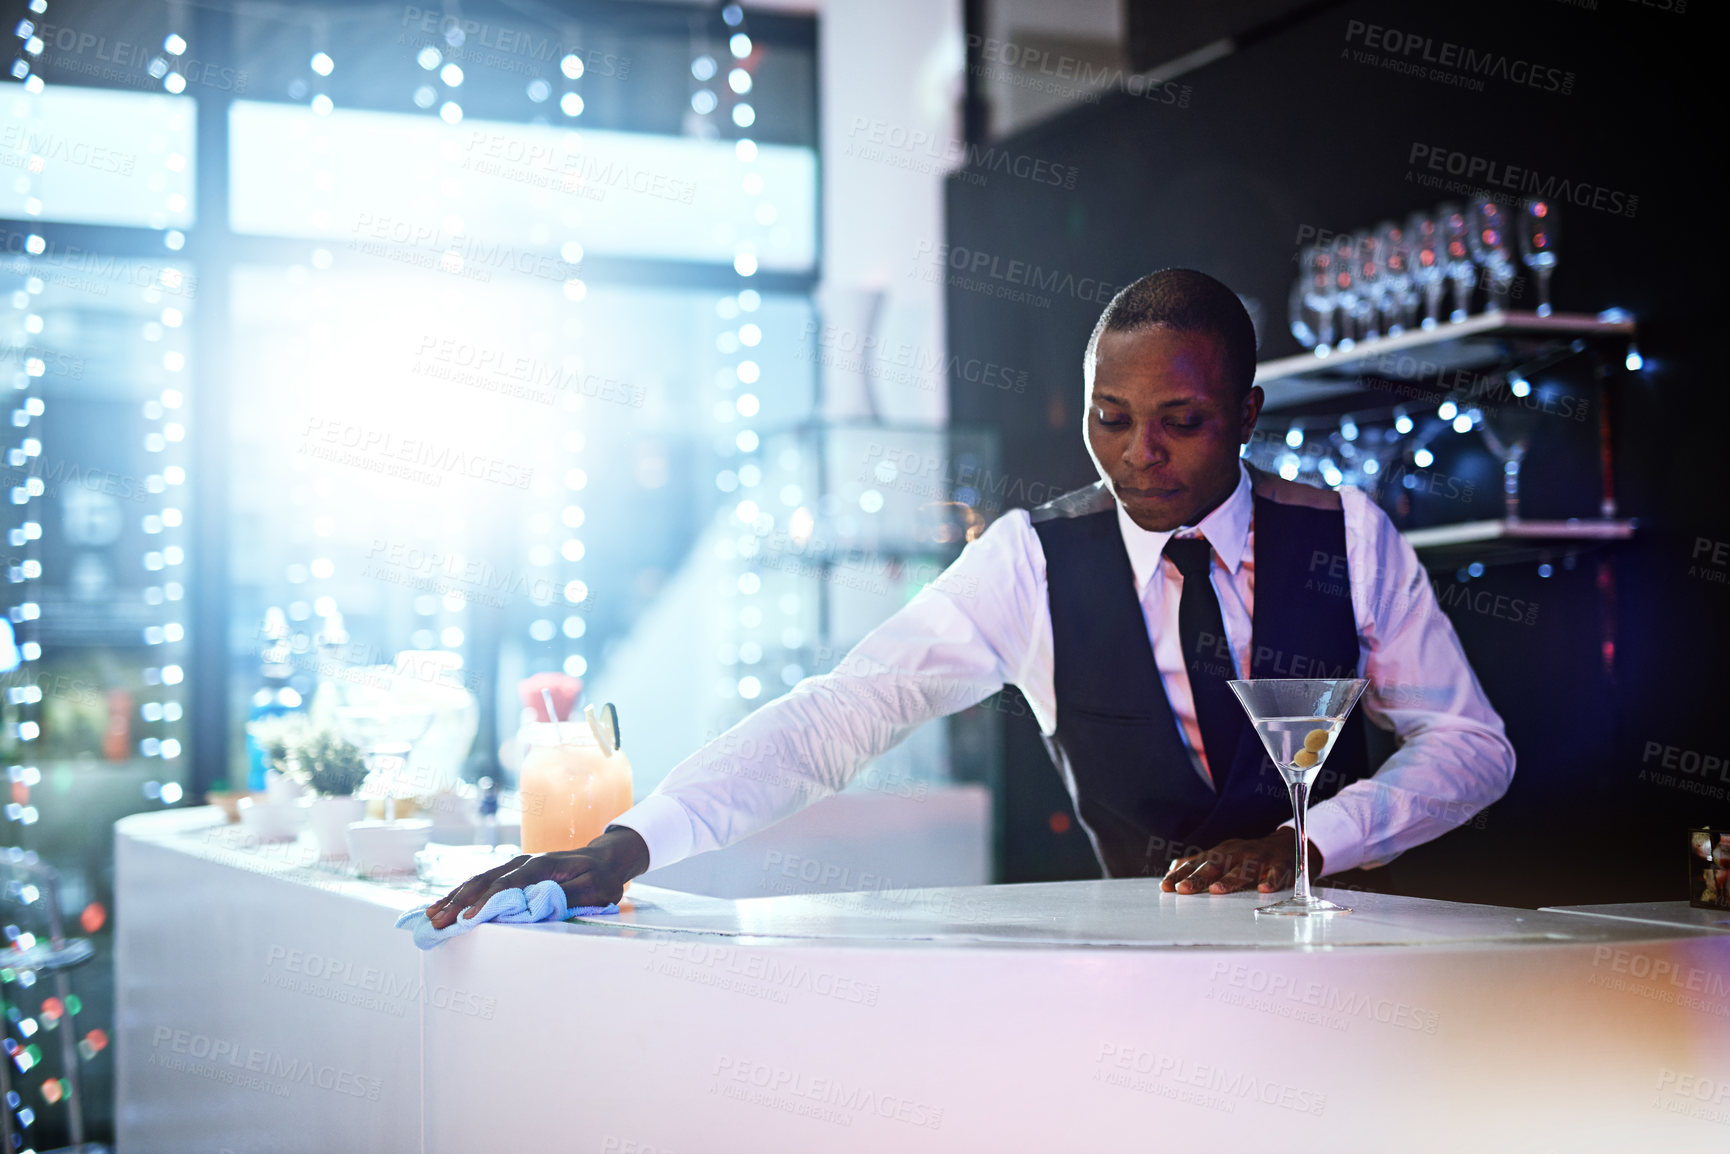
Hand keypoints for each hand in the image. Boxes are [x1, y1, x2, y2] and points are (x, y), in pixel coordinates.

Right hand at [424, 826, 650, 929]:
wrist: (603, 860)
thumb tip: (540, 905)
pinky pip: (482, 882)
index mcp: (542, 865)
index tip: (469, 920)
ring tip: (430, 916)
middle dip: (459, 902)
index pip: (508, 884)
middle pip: (485, 881)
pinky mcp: (511, 873)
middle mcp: (523, 862)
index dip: (488, 902)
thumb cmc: (600, 878)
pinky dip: (461, 894)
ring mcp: (515, 865)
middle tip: (437, 923)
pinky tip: (444, 906)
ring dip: (453, 898)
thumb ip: (570, 896)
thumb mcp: (595, 889)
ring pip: (478, 880)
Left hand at [1160, 832, 1324, 894]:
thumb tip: (1172, 869)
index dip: (1181, 874)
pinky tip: (1264, 888)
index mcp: (1222, 852)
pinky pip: (1277, 873)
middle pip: (1216, 864)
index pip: (1198, 864)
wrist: (1286, 844)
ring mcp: (1260, 858)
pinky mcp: (1281, 865)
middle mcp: (1238, 853)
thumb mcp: (1223, 855)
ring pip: (1244, 869)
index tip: (1166, 886)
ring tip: (1216, 890)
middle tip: (1183, 889)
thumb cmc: (1248, 855)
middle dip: (1199, 877)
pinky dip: (1271, 880)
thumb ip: (1199, 863)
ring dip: (1230, 879)